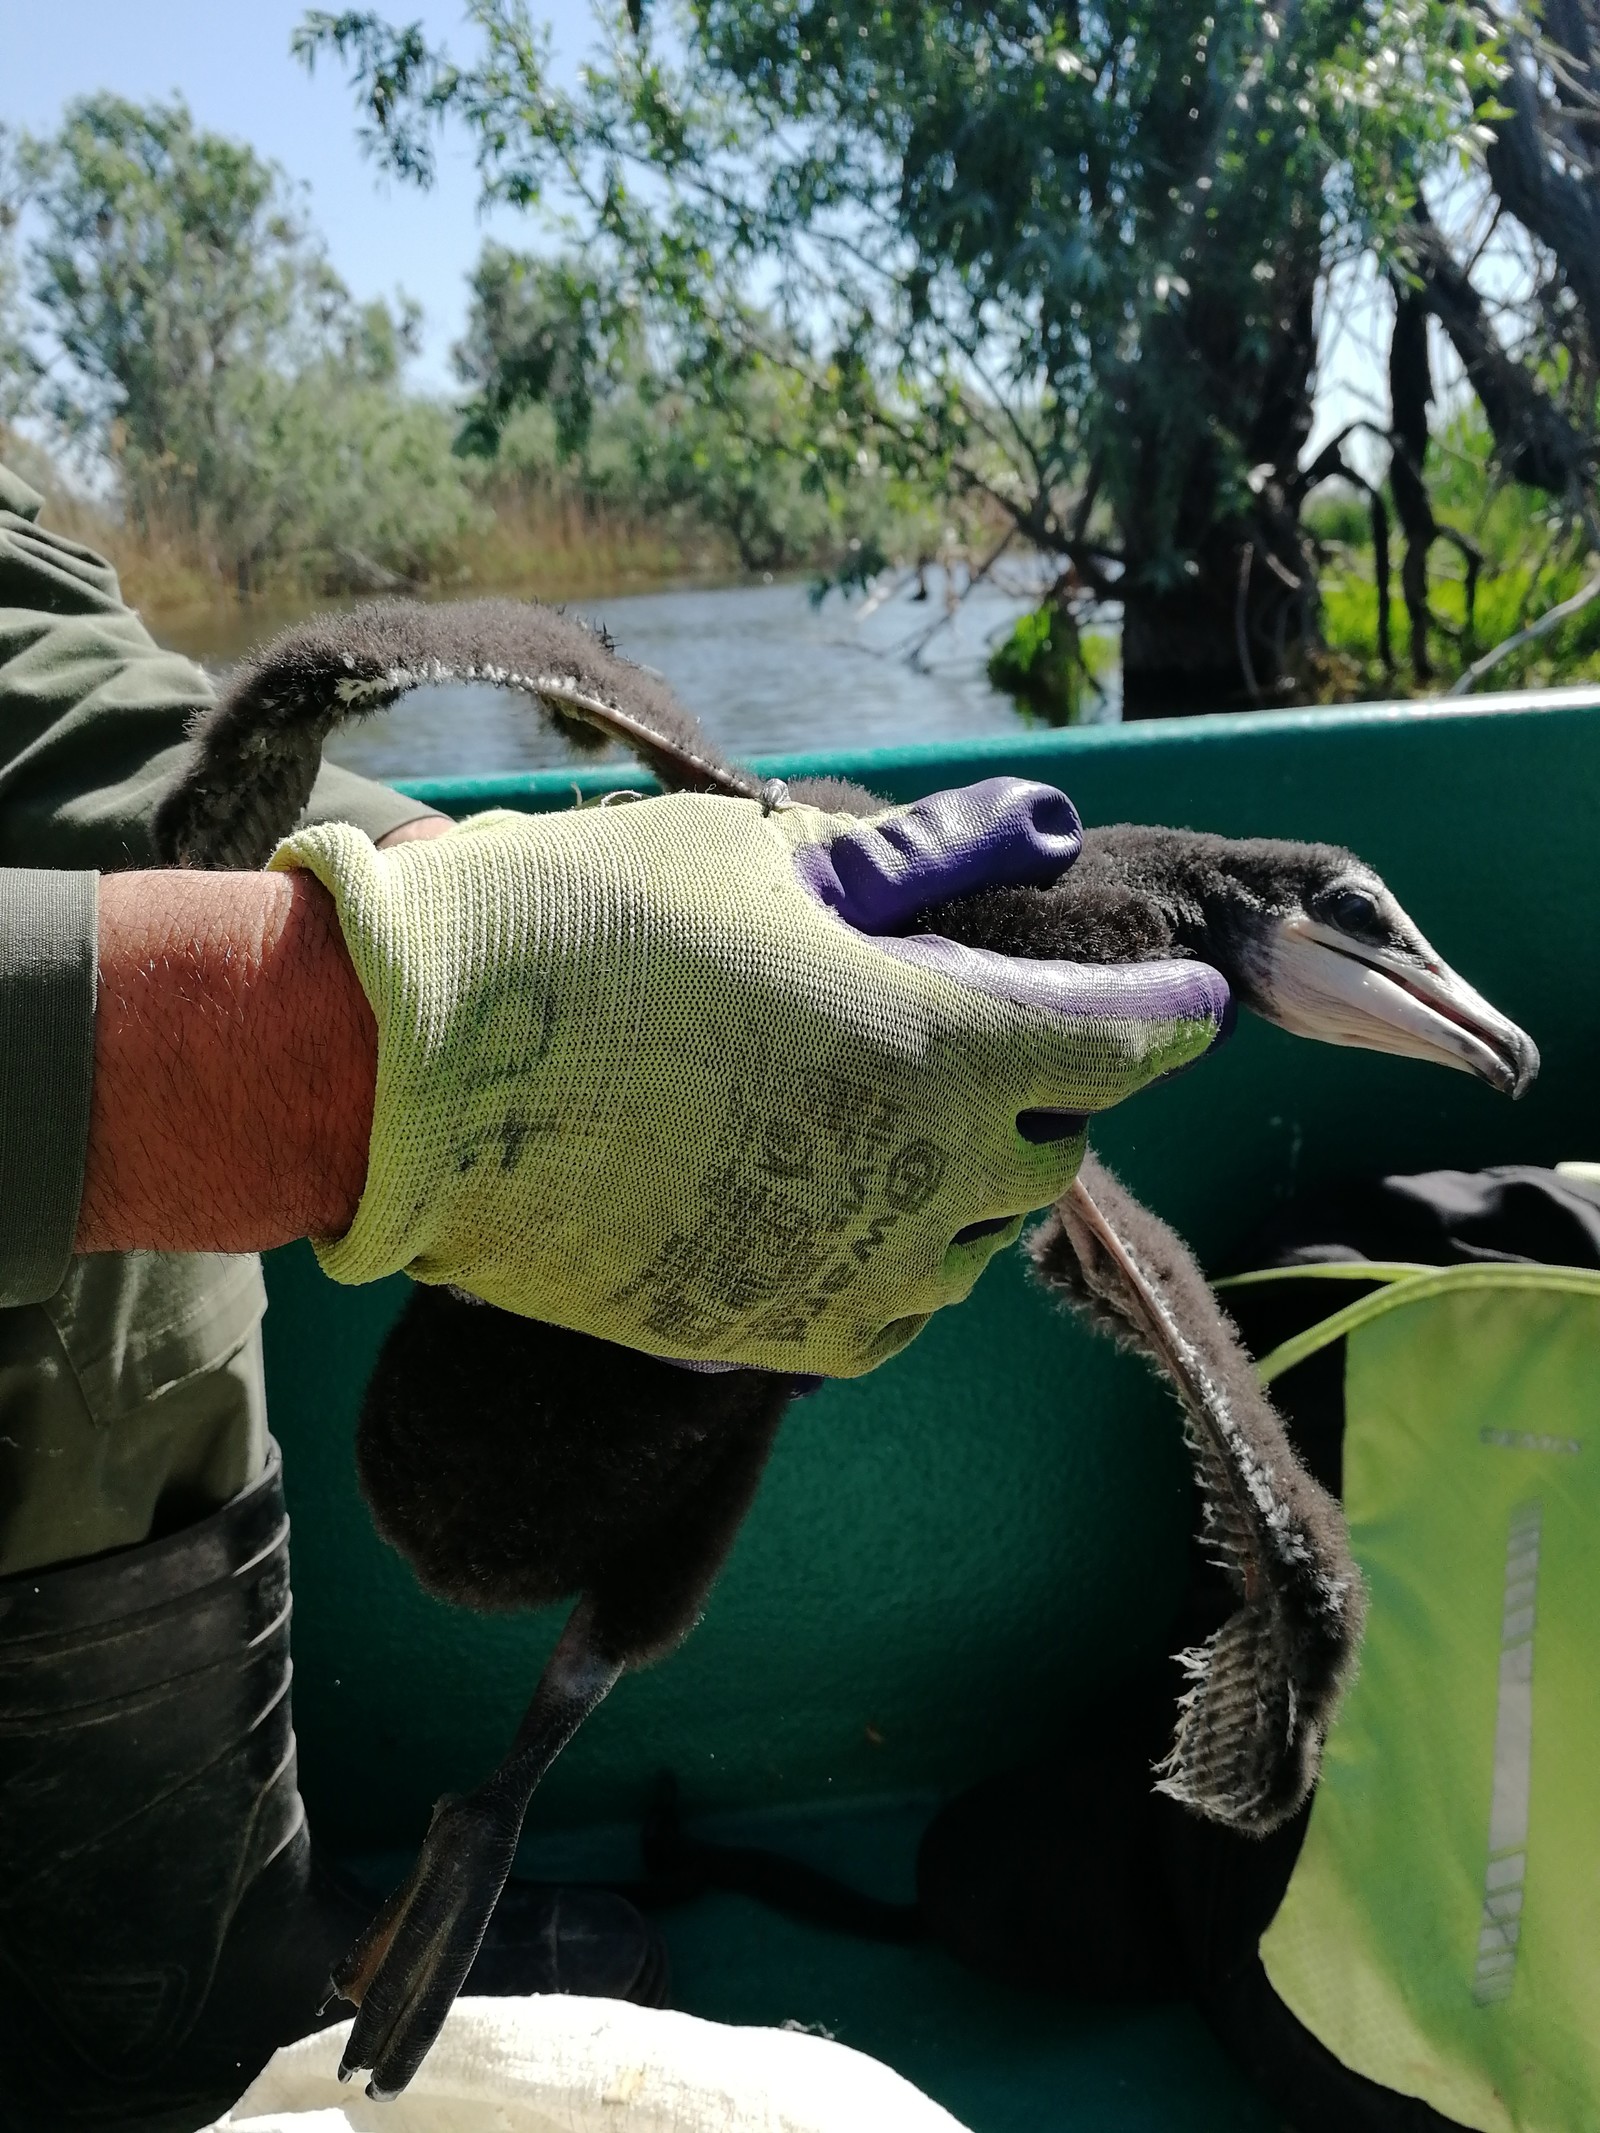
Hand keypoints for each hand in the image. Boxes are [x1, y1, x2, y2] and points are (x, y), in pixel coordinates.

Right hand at [277, 779, 1226, 1374]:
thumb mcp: (759, 861)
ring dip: (977, 1178)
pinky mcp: (776, 1334)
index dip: (1166, 1014)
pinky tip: (854, 1207)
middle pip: (1053, 1147)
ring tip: (906, 1119)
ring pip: (981, 1239)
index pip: (1120, 1041)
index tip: (1193, 1001)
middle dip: (1053, 1088)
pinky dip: (907, 1258)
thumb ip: (913, 860)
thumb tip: (1026, 826)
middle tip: (1002, 1038)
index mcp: (942, 1041)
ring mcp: (853, 1268)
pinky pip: (899, 1310)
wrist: (414, 1077)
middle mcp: (925, 1174)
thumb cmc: (584, 930)